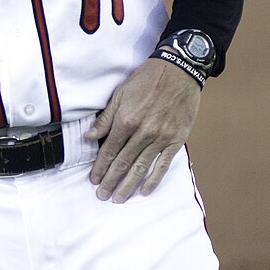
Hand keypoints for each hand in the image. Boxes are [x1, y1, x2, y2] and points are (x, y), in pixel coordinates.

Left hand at [84, 58, 200, 202]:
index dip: (100, 167)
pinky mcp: (176, 140)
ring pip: (142, 167)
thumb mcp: (120, 94)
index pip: (109, 150)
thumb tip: (90, 137)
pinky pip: (163, 164)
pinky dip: (154, 179)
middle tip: (102, 196)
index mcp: (126, 120)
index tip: (94, 180)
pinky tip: (145, 191)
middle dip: (111, 181)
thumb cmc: (147, 79)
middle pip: (123, 162)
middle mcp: (143, 132)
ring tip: (119, 198)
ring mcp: (161, 138)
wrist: (179, 71)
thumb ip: (106, 118)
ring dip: (128, 185)